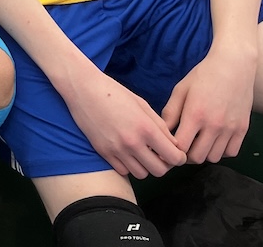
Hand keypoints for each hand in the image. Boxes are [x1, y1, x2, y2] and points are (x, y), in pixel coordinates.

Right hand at [63, 69, 186, 177]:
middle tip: (159, 154)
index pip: (174, 157)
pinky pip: (123, 171)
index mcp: (146, 128)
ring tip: (142, 153)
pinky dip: (128, 166)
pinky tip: (127, 153)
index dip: (179, 157)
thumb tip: (173, 145)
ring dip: (145, 166)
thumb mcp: (142, 104)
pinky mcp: (103, 152)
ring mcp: (116, 150)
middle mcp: (132, 142)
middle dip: (164, 164)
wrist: (83, 88)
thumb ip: (160, 126)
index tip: (175, 153)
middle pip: (159, 171)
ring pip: (141, 174)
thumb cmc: (114, 92)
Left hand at [161, 51, 254, 163]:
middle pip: (198, 157)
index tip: (168, 146)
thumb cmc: (203, 75)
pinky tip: (214, 140)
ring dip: (204, 153)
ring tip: (198, 142)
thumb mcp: (180, 90)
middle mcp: (214, 125)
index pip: (181, 148)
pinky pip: (231, 152)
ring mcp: (230, 129)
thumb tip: (161, 132)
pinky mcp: (243, 129)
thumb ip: (170, 113)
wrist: (233, 65)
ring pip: (214, 157)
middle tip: (182, 146)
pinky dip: (221, 150)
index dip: (172, 150)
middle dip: (186, 155)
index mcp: (195, 115)